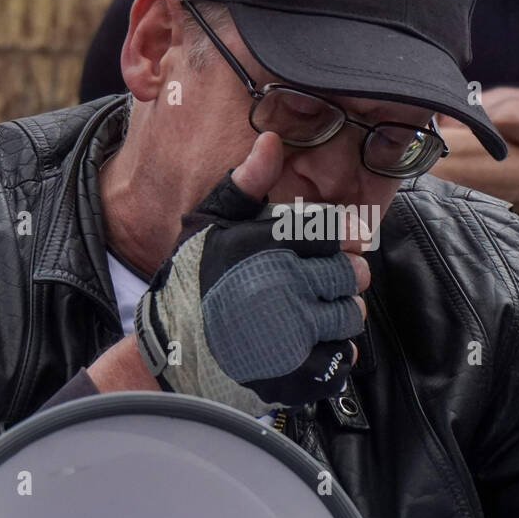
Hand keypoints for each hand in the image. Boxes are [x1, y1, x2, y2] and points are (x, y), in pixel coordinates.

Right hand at [134, 133, 370, 417]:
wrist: (168, 353)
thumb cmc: (189, 284)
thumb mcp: (207, 225)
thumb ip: (244, 184)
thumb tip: (270, 140)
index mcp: (267, 248)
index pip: (334, 233)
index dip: (339, 238)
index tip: (333, 245)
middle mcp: (284, 290)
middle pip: (351, 276)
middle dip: (344, 277)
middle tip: (322, 281)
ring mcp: (293, 337)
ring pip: (350, 319)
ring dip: (340, 315)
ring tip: (313, 314)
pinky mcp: (296, 377)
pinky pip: (341, 362)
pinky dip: (334, 355)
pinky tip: (310, 346)